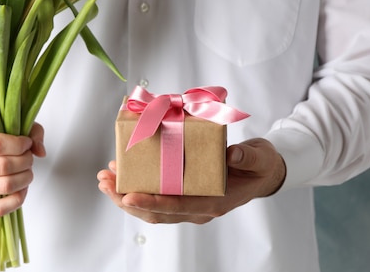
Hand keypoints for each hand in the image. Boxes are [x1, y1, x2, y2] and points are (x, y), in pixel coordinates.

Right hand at [0, 123, 45, 216]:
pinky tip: (21, 187)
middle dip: (25, 161)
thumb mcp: (9, 124)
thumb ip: (31, 131)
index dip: (19, 145)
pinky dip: (18, 199)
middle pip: (2, 166)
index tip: (26, 144)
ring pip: (4, 186)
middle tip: (28, 158)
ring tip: (26, 171)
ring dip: (25, 178)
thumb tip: (40, 151)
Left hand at [97, 138, 285, 223]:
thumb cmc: (259, 165)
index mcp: (214, 202)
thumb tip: (232, 155)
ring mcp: (190, 204)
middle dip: (127, 199)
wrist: (263, 172)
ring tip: (106, 179)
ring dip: (126, 196)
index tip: (128, 196)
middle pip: (157, 212)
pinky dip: (137, 188)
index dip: (152, 203)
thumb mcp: (258, 158)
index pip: (178, 207)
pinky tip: (122, 175)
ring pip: (152, 208)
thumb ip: (247, 158)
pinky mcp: (184, 195)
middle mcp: (198, 208)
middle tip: (106, 182)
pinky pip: (157, 197)